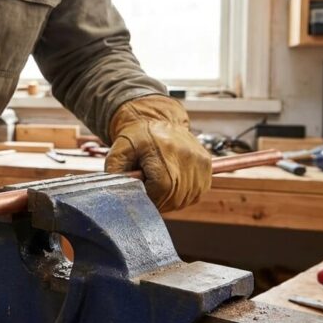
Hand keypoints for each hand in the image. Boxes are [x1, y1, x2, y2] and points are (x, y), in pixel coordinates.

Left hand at [104, 96, 210, 211]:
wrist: (157, 120)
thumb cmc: (136, 138)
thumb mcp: (118, 153)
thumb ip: (115, 175)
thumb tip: (120, 195)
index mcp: (164, 152)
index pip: (161, 190)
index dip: (150, 198)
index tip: (141, 193)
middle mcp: (187, 156)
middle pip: (174, 197)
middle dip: (158, 201)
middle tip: (147, 193)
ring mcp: (200, 162)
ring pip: (185, 199)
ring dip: (170, 201)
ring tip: (158, 187)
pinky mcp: (207, 165)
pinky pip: (196, 194)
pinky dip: (182, 196)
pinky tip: (171, 185)